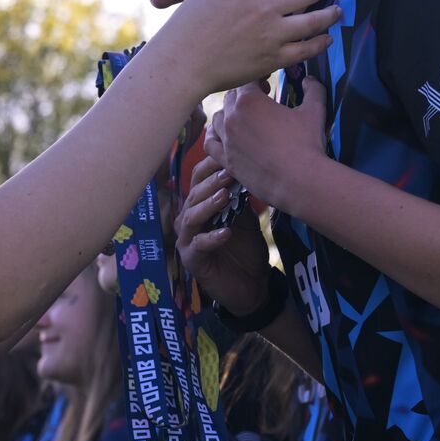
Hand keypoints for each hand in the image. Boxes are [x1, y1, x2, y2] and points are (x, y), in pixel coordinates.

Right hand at [154, 0, 338, 95]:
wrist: (183, 62)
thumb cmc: (188, 27)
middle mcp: (265, 4)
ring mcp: (273, 32)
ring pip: (315, 20)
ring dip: (330, 14)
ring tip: (336, 11)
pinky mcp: (274, 57)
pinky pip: (306, 49)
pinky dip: (319, 43)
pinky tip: (325, 39)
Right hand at [175, 155, 269, 313]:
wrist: (252, 286)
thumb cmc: (246, 250)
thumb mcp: (246, 219)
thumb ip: (240, 199)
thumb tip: (243, 171)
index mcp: (200, 206)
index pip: (198, 180)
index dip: (211, 166)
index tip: (228, 153)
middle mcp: (188, 220)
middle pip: (193, 196)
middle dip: (211, 183)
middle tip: (229, 172)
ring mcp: (187, 241)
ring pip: (191, 218)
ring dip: (208, 206)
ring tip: (224, 196)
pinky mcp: (192, 261)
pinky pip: (199, 246)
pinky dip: (212, 238)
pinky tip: (226, 232)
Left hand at [215, 77, 330, 215]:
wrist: (299, 182)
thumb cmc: (306, 144)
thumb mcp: (314, 111)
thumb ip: (313, 90)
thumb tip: (310, 79)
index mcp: (249, 101)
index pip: (247, 81)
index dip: (258, 79)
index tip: (268, 83)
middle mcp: (232, 118)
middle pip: (230, 98)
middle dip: (245, 95)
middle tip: (261, 100)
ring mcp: (226, 140)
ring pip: (217, 119)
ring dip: (229, 114)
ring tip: (245, 118)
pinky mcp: (226, 160)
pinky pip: (210, 144)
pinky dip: (216, 137)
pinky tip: (227, 137)